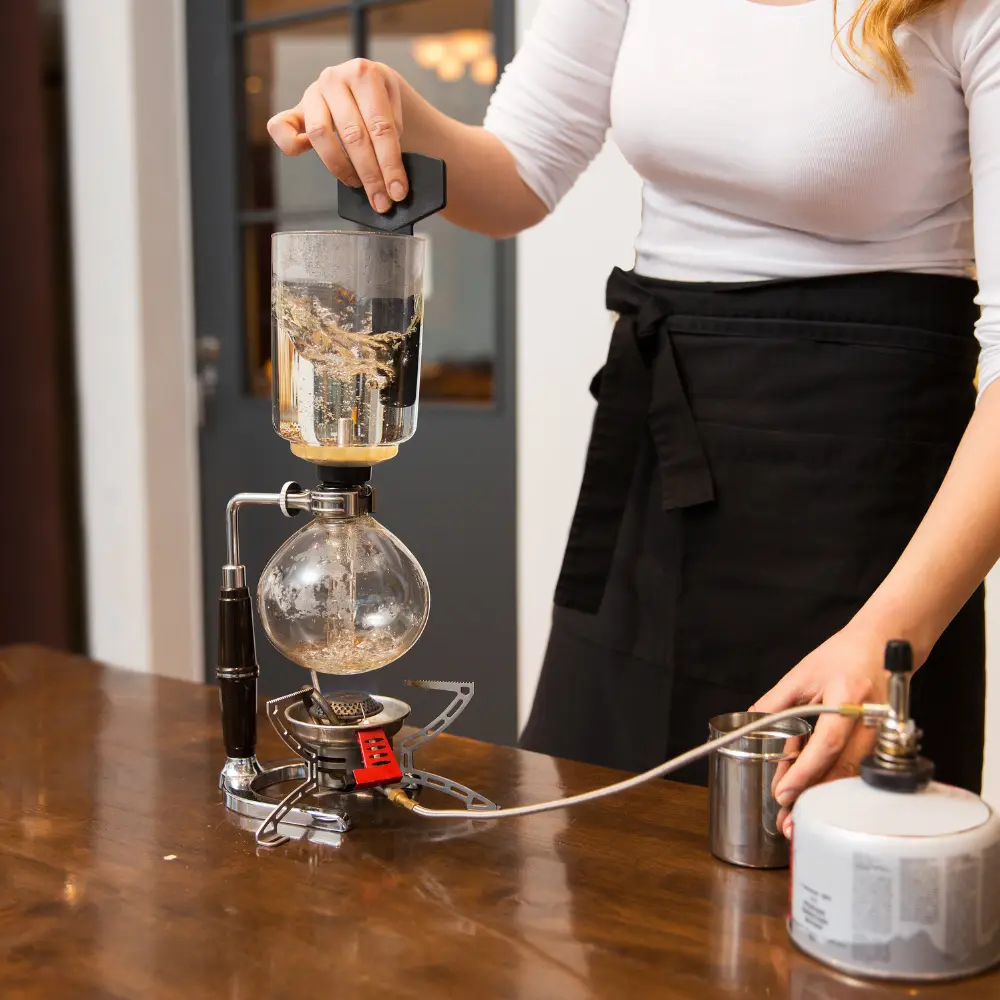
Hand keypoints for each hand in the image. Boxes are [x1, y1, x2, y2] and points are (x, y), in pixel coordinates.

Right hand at [267, 59, 407, 214]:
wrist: (370, 89)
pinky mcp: (296, 109)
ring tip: (357, 184)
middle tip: (381, 200)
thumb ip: (393, 140)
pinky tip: (310, 155)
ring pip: (320, 134)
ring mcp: (313, 92)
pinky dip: (291, 145)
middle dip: (370, 174)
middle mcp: (335, 78)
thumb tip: (391, 183)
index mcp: (365, 74)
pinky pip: (280, 127)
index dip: (390, 164)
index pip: (380, 127)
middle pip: (352, 135)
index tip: (398, 192)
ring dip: (340, 167)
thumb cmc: (383, 106)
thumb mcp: (398, 113)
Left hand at [750, 623, 891, 836]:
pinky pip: (859, 770)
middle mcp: (872, 719)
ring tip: (796, 816)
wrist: (883, 644)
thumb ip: (775, 702)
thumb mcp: (801, 674)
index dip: (805, 770)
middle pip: (844, 767)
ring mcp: (883, 733)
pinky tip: (816, 797)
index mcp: (849, 697)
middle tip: (787, 820)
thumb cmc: (842, 656)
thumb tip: (749, 726)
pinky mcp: (884, 743)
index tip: (782, 792)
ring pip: (853, 775)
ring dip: (824, 798)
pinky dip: (835, 784)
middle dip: (813, 796)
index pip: (828, 742)